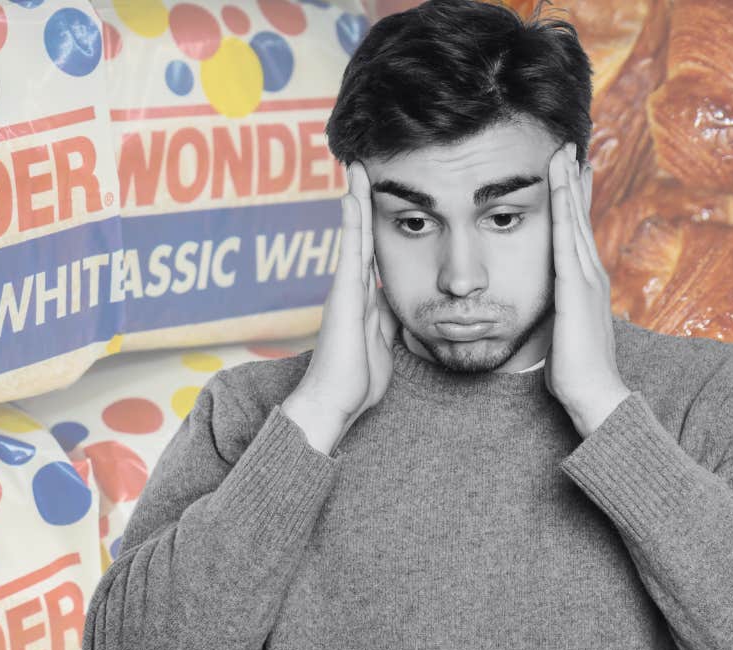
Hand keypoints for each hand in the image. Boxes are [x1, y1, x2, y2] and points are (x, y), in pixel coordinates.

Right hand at [281, 161, 399, 454]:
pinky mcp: (344, 294)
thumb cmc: (358, 379)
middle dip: (362, 200)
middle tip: (361, 165)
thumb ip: (387, 320)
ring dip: (356, 200)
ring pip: (355, 234)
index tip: (377, 194)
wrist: (336, 401)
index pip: (371, 251)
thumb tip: (396, 304)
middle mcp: (352, 287)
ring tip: (357, 167)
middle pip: (361, 234)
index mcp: (364, 298)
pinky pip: (350, 250)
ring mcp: (346, 288)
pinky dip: (352, 222)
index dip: (374, 222)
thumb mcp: (384, 343)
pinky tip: (351, 196)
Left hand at [546, 142, 631, 436]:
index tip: (571, 174)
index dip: (575, 202)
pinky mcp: (575, 286)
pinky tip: (558, 185)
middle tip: (570, 147)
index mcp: (587, 284)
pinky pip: (566, 237)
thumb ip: (560, 314)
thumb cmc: (577, 372)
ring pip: (575, 219)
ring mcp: (586, 278)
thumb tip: (552, 309)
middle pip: (580, 217)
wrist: (595, 394)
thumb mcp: (565, 333)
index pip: (579, 234)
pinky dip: (563, 207)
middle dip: (575, 181)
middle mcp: (591, 274)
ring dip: (568, 183)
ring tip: (563, 152)